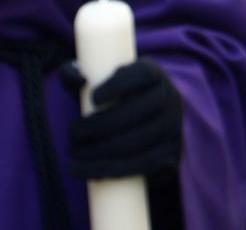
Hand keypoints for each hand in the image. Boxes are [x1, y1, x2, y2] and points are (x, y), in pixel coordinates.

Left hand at [67, 59, 182, 179]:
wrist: (148, 122)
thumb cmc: (114, 96)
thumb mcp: (100, 77)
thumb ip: (77, 73)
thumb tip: (76, 80)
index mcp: (153, 74)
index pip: (141, 75)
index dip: (117, 86)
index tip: (93, 98)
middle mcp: (169, 99)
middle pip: (134, 114)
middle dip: (97, 126)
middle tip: (72, 133)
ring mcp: (172, 129)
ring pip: (135, 144)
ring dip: (99, 153)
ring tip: (73, 153)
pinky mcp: (170, 157)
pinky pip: (140, 167)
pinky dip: (111, 171)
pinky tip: (89, 172)